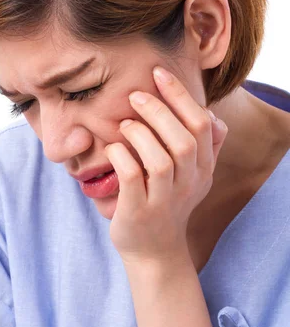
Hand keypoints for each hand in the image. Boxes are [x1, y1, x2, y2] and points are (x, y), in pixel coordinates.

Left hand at [104, 66, 227, 266]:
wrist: (154, 252)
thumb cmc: (167, 204)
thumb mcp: (193, 178)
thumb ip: (206, 148)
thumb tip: (213, 116)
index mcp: (203, 170)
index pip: (202, 125)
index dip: (181, 95)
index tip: (158, 74)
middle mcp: (189, 185)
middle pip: (184, 140)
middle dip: (159, 111)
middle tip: (135, 96)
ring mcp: (164, 201)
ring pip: (161, 160)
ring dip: (140, 134)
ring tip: (125, 124)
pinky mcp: (138, 212)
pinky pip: (131, 178)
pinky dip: (121, 156)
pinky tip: (112, 149)